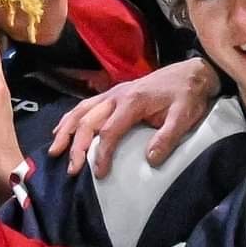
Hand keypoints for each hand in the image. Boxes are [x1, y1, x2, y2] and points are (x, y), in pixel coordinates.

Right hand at [46, 54, 218, 172]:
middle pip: (88, 121)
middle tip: (71, 169)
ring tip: (55, 150)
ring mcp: (112, 93)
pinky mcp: (112, 94)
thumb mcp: (185, 117)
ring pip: (80, 111)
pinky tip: (61, 130)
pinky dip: (70, 118)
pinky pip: (85, 106)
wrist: (191, 72)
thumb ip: (168, 138)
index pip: (109, 131)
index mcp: (132, 101)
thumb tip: (150, 160)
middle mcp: (116, 95)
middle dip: (75, 146)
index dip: (101, 154)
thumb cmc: (187, 95)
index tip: (98, 174)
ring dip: (65, 130)